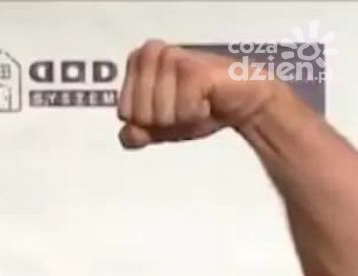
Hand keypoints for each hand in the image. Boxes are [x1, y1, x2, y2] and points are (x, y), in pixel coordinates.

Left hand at [117, 40, 280, 148]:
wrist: (238, 103)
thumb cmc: (198, 108)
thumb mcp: (159, 128)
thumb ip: (136, 134)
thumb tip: (128, 134)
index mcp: (137, 64)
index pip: (123, 114)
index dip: (146, 124)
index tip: (168, 109)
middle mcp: (151, 54)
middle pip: (138, 115)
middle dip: (163, 122)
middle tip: (185, 105)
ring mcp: (172, 58)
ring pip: (158, 114)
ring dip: (182, 118)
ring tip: (197, 100)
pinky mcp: (193, 68)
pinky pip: (182, 110)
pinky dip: (196, 114)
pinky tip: (208, 99)